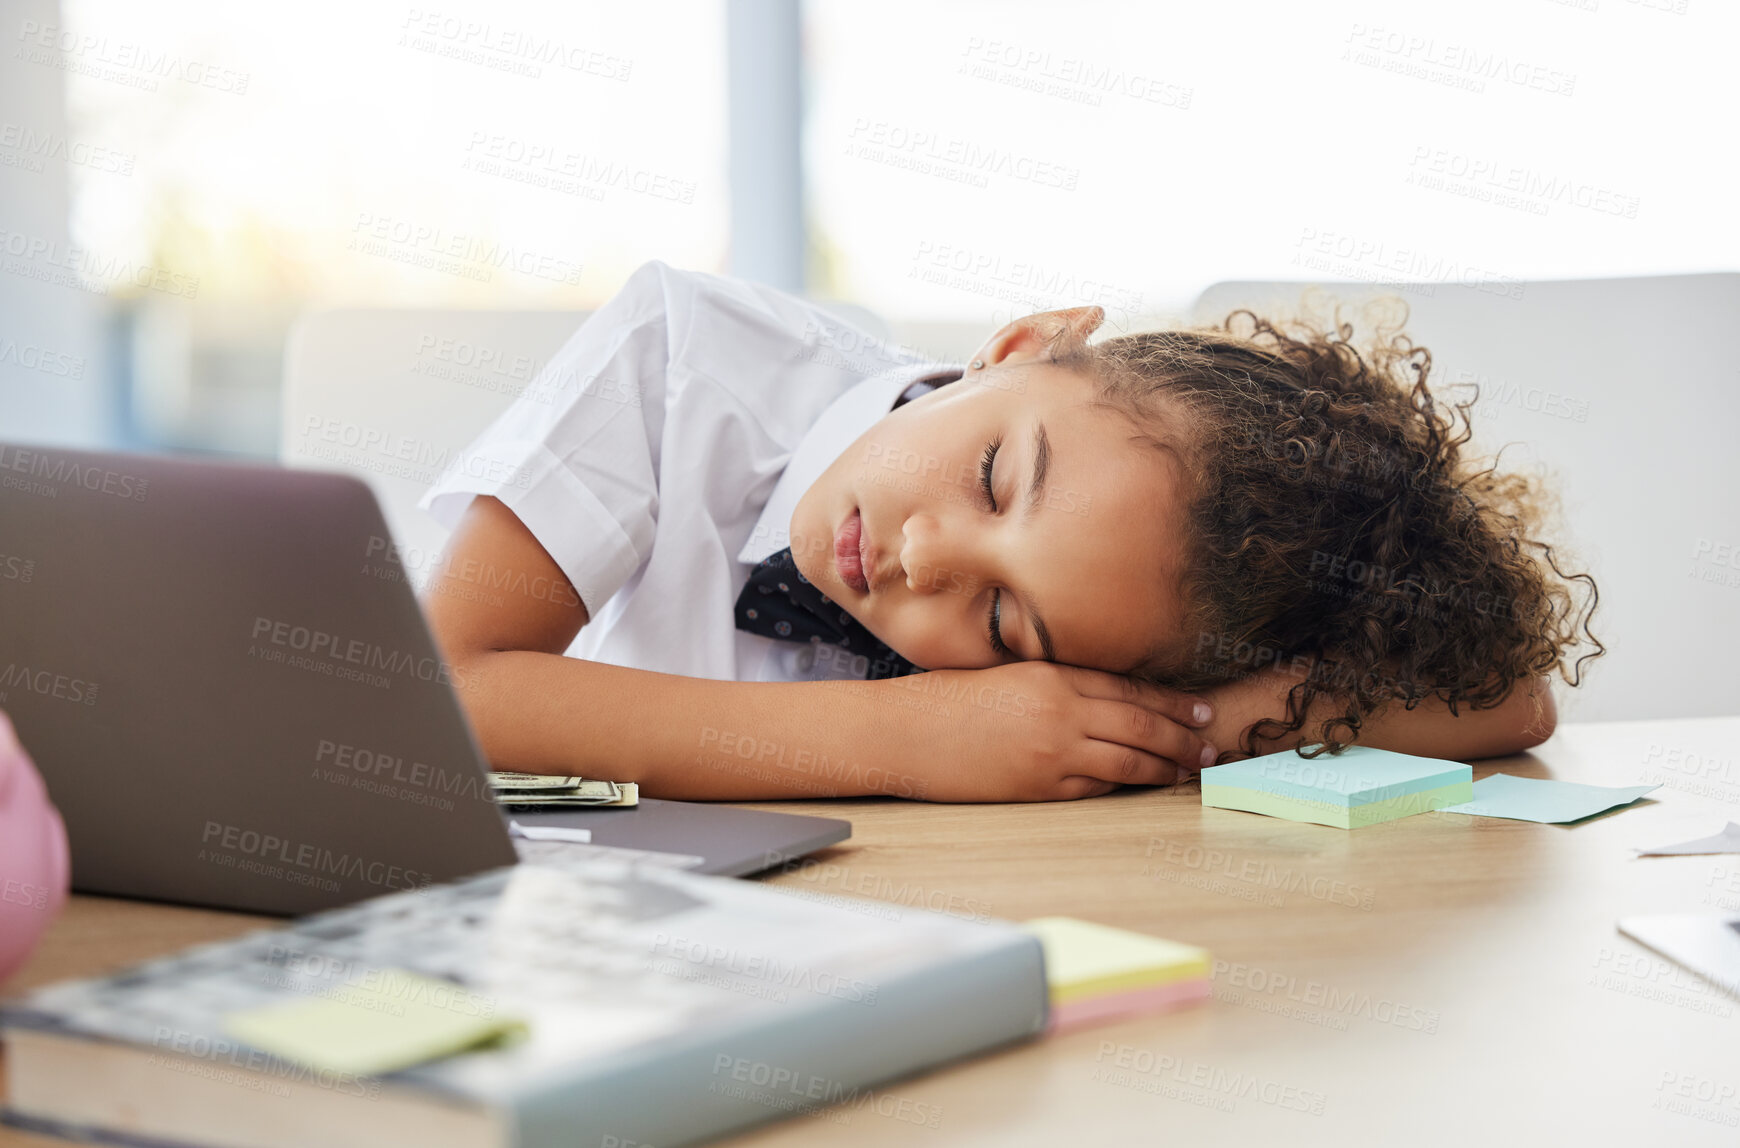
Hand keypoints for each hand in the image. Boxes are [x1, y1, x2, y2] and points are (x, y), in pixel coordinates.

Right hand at [876, 662, 1216, 801]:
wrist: (905, 733)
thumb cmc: (948, 701)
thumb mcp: (1009, 677)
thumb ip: (1056, 684)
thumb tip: (1105, 701)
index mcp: (1053, 676)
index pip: (1128, 687)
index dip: (1170, 700)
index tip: (1200, 708)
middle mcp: (1060, 711)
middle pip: (1140, 723)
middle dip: (1181, 735)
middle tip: (1211, 744)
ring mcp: (1053, 752)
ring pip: (1128, 759)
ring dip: (1165, 766)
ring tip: (1190, 770)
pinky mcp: (1040, 786)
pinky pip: (1096, 785)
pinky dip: (1125, 784)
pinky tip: (1144, 784)